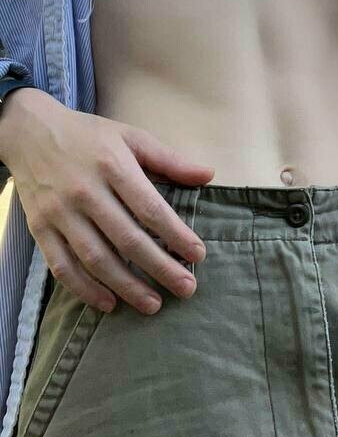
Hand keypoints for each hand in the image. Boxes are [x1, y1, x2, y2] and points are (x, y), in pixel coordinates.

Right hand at [1, 89, 214, 315]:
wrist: (30, 132)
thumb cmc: (89, 136)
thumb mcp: (131, 137)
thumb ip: (169, 160)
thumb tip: (208, 175)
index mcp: (112, 165)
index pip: (150, 208)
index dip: (176, 234)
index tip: (198, 255)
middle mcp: (85, 191)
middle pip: (127, 239)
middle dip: (160, 268)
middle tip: (186, 288)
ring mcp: (60, 212)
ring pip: (96, 258)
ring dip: (126, 286)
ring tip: (153, 304)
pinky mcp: (40, 228)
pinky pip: (62, 266)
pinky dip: (85, 289)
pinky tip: (109, 303)